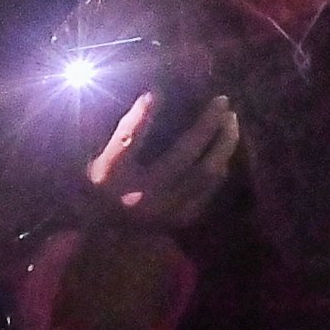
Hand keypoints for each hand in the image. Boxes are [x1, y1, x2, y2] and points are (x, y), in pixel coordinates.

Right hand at [87, 91, 240, 233]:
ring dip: (223, 143)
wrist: (108, 239)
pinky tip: (225, 146)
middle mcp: (139, 195)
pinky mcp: (182, 218)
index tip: (158, 91)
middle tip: (222, 100)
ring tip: (231, 119)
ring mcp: (165, 210)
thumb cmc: (102, 191)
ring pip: (206, 172)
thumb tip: (149, 95)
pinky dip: (220, 164)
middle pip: (183, 154)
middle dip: (207, 124)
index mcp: (111, 178)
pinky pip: (210, 187)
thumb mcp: (98, 162)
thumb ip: (120, 132)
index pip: (127, 140)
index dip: (142, 115)